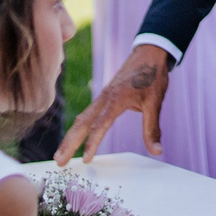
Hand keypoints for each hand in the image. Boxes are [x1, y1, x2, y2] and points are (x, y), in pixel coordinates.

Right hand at [59, 44, 170, 162]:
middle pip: (81, 123)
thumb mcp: (155, 102)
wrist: (149, 52)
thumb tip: (157, 151)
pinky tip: (74, 137)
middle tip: (58, 162)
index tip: (85, 160)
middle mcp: (104, 98)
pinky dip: (78, 127)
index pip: (99, 125)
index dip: (92, 143)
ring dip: (70, 137)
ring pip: (81, 119)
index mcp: (115, 99)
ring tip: (60, 154)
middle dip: (69, 143)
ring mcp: (102, 97)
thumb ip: (152, 128)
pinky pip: (87, 114)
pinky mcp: (104, 97)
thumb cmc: (152, 76)